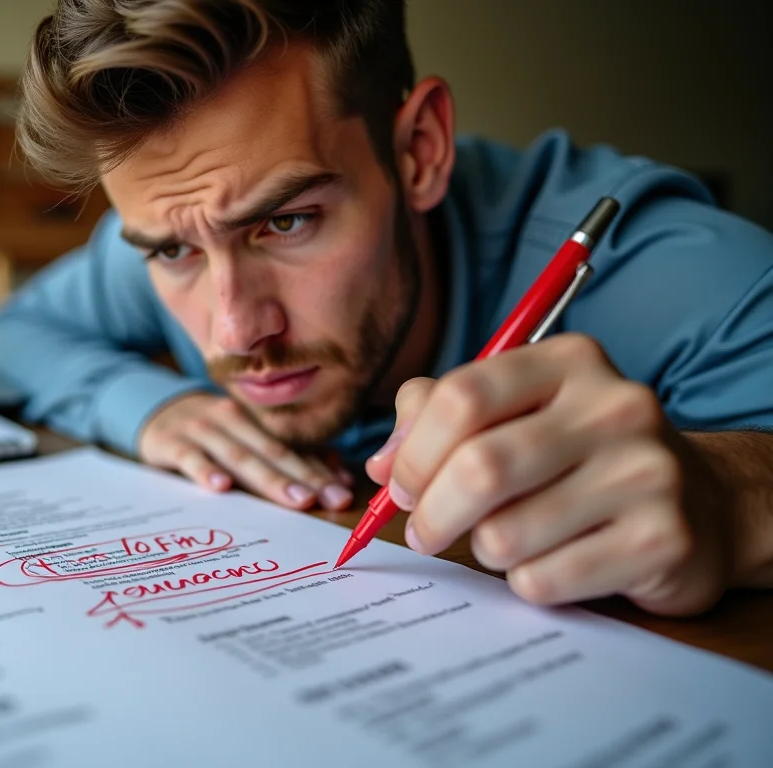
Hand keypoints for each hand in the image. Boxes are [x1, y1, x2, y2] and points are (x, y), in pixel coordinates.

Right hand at [137, 392, 353, 510]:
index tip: (342, 495)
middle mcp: (232, 421)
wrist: (155, 412)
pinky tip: (220, 487)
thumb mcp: (246, 440)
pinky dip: (205, 471)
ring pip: (238, 455)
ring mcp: (201, 430)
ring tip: (294, 499)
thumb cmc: (211, 435)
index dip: (318, 472)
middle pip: (271, 451)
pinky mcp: (171, 443)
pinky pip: (190, 457)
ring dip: (267, 477)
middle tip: (325, 500)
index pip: (292, 449)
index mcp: (255, 421)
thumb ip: (290, 459)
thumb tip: (341, 482)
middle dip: (301, 476)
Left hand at [365, 334, 733, 615]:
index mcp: (570, 362)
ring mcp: (647, 473)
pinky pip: (544, 578)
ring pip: (506, 533)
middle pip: (480, 467)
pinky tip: (548, 563)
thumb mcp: (516, 412)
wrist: (701, 505)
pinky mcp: (662, 541)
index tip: (398, 485)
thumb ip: (437, 417)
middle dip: (431, 511)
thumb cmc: (578, 457)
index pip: (462, 397)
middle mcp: (616, 407)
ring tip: (501, 540)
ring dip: (483, 549)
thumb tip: (382, 465)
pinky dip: (524, 581)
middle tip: (422, 530)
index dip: (413, 451)